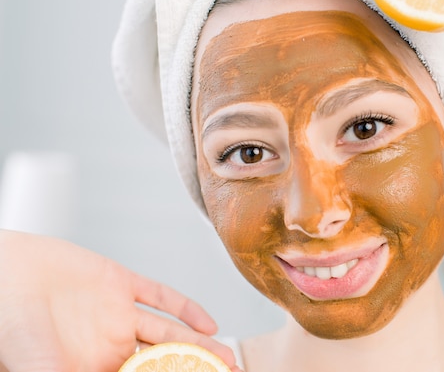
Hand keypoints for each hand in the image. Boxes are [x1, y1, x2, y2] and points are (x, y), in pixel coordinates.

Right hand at [0, 230, 242, 371]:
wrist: (3, 274)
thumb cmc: (11, 329)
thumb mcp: (42, 369)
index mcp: (94, 368)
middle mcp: (111, 344)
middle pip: (163, 362)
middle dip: (194, 370)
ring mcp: (118, 314)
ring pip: (169, 334)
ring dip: (200, 346)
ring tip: (228, 360)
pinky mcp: (119, 282)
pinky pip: (160, 296)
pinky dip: (186, 309)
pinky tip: (208, 325)